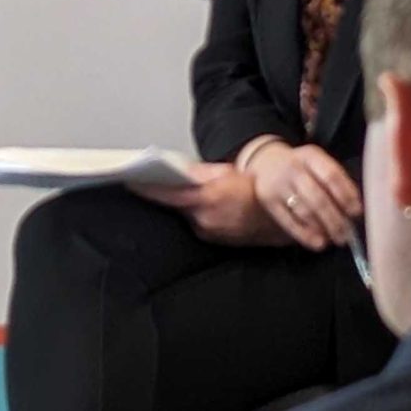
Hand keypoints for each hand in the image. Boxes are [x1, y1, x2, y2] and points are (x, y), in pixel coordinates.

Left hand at [134, 163, 286, 245]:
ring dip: (181, 204)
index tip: (130, 182)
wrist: (280, 215)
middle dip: (165, 194)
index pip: (167, 195)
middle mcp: (204, 220)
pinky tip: (197, 205)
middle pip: (174, 206)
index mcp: (206, 199)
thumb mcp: (228, 173)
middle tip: (152, 180)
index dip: (147, 189)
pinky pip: (196, 224)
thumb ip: (199, 172)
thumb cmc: (257, 190)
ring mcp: (209, 232)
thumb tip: (177, 170)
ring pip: (185, 215)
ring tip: (180, 190)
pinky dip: (193, 214)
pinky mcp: (214, 240)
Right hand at [243, 142, 361, 251]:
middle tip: (346, 235)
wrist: (266, 163)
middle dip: (335, 219)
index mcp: (311, 156)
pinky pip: (289, 222)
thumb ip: (337, 183)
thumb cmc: (303, 169)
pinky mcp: (268, 201)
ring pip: (304, 211)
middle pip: (317, 197)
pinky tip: (318, 243)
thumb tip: (354, 211)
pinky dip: (305, 235)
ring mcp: (278, 184)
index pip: (331, 175)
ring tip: (336, 239)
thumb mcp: (318, 165)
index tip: (356, 212)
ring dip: (322, 228)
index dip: (346, 195)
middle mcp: (293, 168)